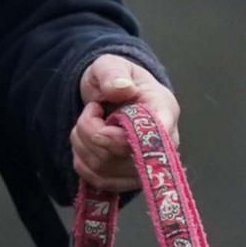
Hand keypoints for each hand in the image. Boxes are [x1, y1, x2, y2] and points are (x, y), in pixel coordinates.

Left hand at [70, 53, 182, 195]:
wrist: (109, 97)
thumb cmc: (115, 80)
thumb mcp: (110, 65)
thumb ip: (113, 73)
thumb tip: (122, 88)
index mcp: (164, 111)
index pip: (156, 134)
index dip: (126, 133)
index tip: (102, 118)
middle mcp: (161, 144)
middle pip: (120, 152)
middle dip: (91, 130)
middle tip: (92, 110)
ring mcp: (145, 167)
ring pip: (104, 167)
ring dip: (82, 143)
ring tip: (89, 122)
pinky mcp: (127, 181)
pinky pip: (97, 179)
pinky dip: (81, 160)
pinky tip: (86, 143)